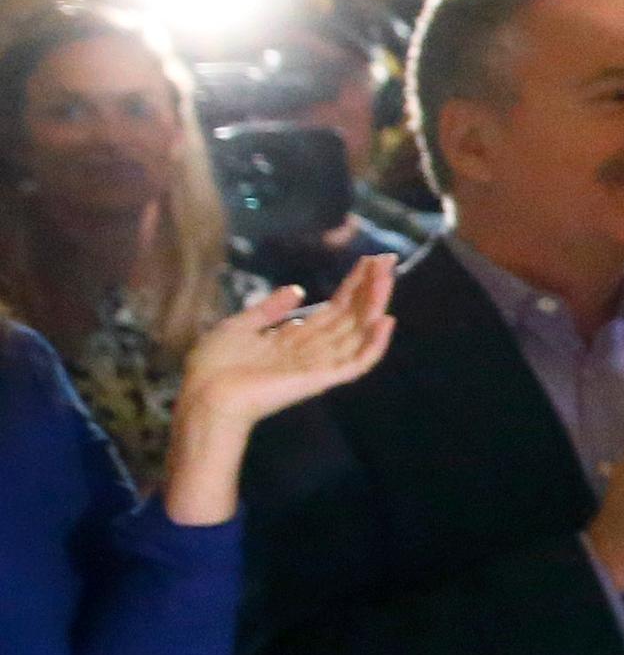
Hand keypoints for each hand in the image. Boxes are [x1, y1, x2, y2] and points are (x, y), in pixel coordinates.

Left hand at [160, 258, 397, 524]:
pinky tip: (386, 320)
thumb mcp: (239, 325)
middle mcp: (314, 350)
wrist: (205, 396)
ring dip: (375, 303)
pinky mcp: (322, 379)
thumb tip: (297, 289)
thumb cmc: (215, 366)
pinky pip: (356, 362)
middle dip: (369, 287)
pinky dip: (374, 344)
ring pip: (358, 331)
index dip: (352, 285)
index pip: (333, 308)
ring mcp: (320, 365)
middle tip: (387, 257)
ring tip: (387, 276)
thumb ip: (269, 309)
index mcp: (295, 339)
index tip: (369, 261)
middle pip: (351, 315)